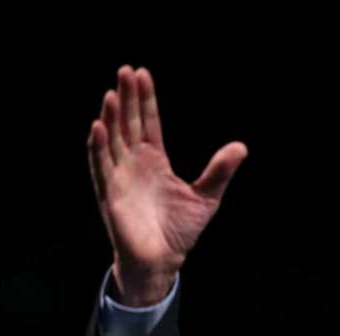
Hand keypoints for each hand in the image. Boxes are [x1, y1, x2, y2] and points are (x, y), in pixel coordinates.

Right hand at [87, 66, 247, 305]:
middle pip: (129, 124)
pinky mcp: (110, 194)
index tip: (143, 74)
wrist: (163, 260)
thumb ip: (220, 171)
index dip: (146, 100)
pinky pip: (101, 167)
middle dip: (126, 98)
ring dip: (110, 118)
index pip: (149, 123)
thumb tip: (241, 147)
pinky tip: (97, 127)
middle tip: (125, 70)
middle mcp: (134, 164)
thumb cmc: (180, 230)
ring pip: (112, 140)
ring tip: (111, 94)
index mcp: (155, 161)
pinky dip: (98, 147)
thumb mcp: (207, 197)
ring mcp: (120, 177)